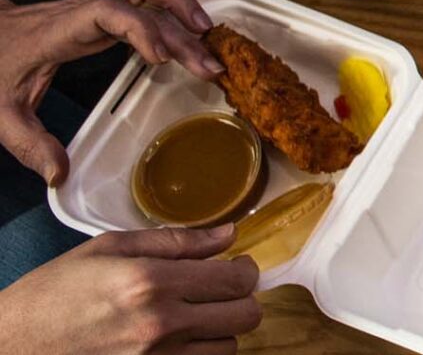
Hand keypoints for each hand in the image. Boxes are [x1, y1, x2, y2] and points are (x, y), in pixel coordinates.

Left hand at [0, 0, 218, 184]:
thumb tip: (60, 174)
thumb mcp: (2, 115)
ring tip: (207, 26)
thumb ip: (29, 145)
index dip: (141, 28)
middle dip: (180, 20)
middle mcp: (81, 8)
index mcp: (59, 32)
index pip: (106, 12)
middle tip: (206, 60)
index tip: (161, 59)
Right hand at [0, 225, 260, 353]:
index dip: (245, 269)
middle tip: (221, 289)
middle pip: (246, 316)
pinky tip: (182, 338)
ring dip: (221, 328)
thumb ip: (175, 241)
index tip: (235, 264)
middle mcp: (161, 324)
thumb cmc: (55, 292)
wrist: (14, 344)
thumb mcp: (108, 249)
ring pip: (229, 346)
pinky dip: (201, 352)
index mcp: (152, 282)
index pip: (236, 279)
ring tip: (197, 314)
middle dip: (241, 298)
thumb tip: (228, 234)